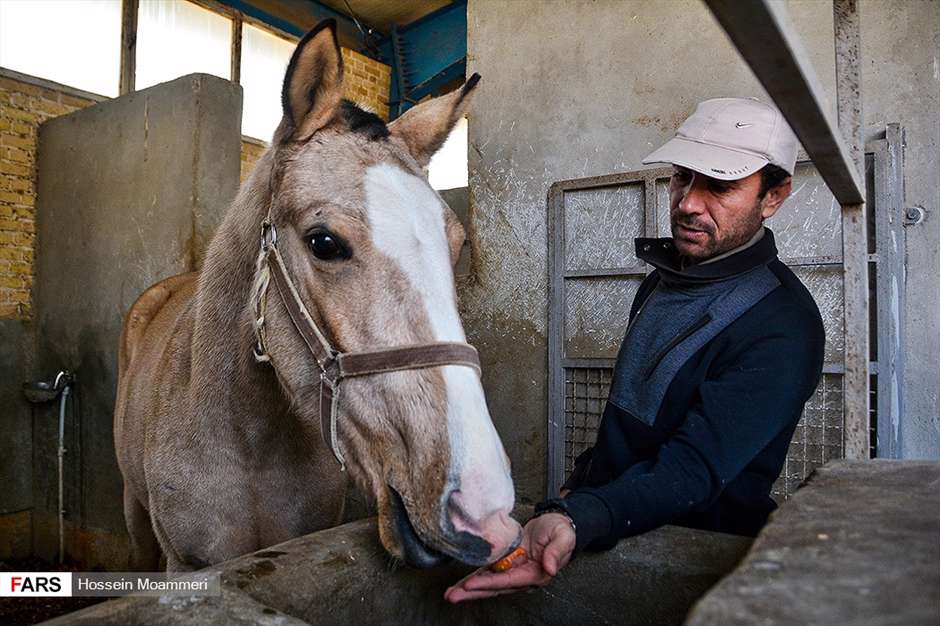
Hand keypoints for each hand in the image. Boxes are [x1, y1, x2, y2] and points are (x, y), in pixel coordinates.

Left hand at [444, 513, 575, 602]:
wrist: (556, 522)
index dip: (490, 583)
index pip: (509, 580)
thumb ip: (557, 552)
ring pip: (488, 582)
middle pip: (495, 587)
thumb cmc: (560, 530)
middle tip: (453, 596)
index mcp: (536, 573)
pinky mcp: (506, 562)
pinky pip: (488, 572)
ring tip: (451, 594)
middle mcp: (522, 576)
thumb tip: (551, 568)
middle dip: (473, 592)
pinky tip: (461, 584)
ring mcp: (513, 570)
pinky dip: (474, 578)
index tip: (472, 584)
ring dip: (469, 589)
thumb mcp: (563, 537)